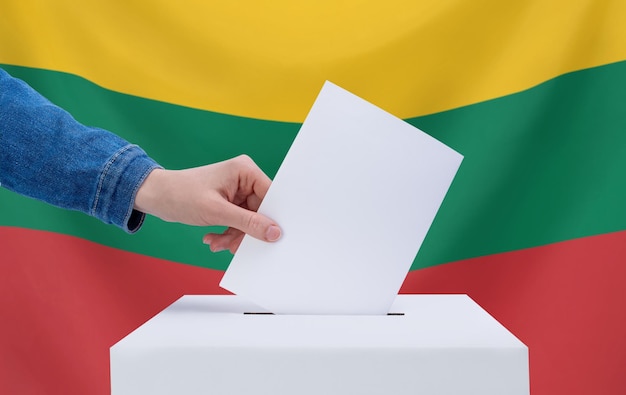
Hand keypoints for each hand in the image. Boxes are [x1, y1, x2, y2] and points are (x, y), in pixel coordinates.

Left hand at [134, 155, 280, 252]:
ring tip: (218, 243)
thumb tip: (274, 232)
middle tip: (235, 247)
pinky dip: (227, 233)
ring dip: (234, 235)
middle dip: (246, 231)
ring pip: (248, 220)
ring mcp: (236, 190)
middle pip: (260, 211)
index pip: (271, 195)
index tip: (270, 237)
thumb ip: (248, 223)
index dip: (271, 217)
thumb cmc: (181, 194)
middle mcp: (243, 178)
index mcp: (245, 170)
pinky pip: (238, 222)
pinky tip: (214, 238)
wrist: (156, 197)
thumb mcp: (217, 212)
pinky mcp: (228, 201)